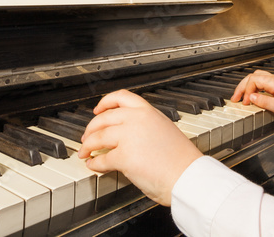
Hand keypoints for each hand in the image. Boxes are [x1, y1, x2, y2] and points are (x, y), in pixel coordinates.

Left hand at [78, 90, 201, 205]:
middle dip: (91, 128)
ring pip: (98, 137)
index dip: (105, 102)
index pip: (121, 97)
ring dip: (88, 146)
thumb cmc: (181, 160)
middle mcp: (137, 120)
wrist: (188, 176)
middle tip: (86, 137)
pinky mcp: (124, 156)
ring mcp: (129, 136)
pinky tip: (93, 165)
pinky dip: (94, 163)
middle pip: (104, 118)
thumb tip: (128, 136)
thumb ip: (145, 127)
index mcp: (148, 112)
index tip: (97, 109)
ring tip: (85, 152)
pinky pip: (101, 159)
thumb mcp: (164, 131)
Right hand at [232, 70, 273, 126]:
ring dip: (248, 87)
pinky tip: (254, 97)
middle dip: (242, 87)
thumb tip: (251, 97)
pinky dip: (255, 89)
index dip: (246, 91)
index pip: (253, 81)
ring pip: (257, 79)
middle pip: (253, 77)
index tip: (246, 103)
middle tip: (235, 98)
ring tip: (242, 97)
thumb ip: (264, 101)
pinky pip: (263, 84)